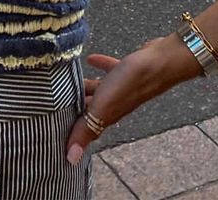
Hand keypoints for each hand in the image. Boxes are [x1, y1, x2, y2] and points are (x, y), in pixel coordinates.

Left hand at [66, 37, 178, 164]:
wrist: (160, 61)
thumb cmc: (131, 83)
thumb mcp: (103, 107)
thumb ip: (86, 130)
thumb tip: (71, 159)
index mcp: (108, 115)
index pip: (87, 127)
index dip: (73, 131)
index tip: (56, 130)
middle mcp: (116, 103)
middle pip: (92, 107)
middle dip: (76, 106)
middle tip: (58, 100)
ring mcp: (123, 86)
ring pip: (101, 89)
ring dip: (87, 86)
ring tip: (70, 80)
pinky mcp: (128, 70)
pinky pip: (111, 69)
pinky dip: (100, 65)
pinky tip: (91, 58)